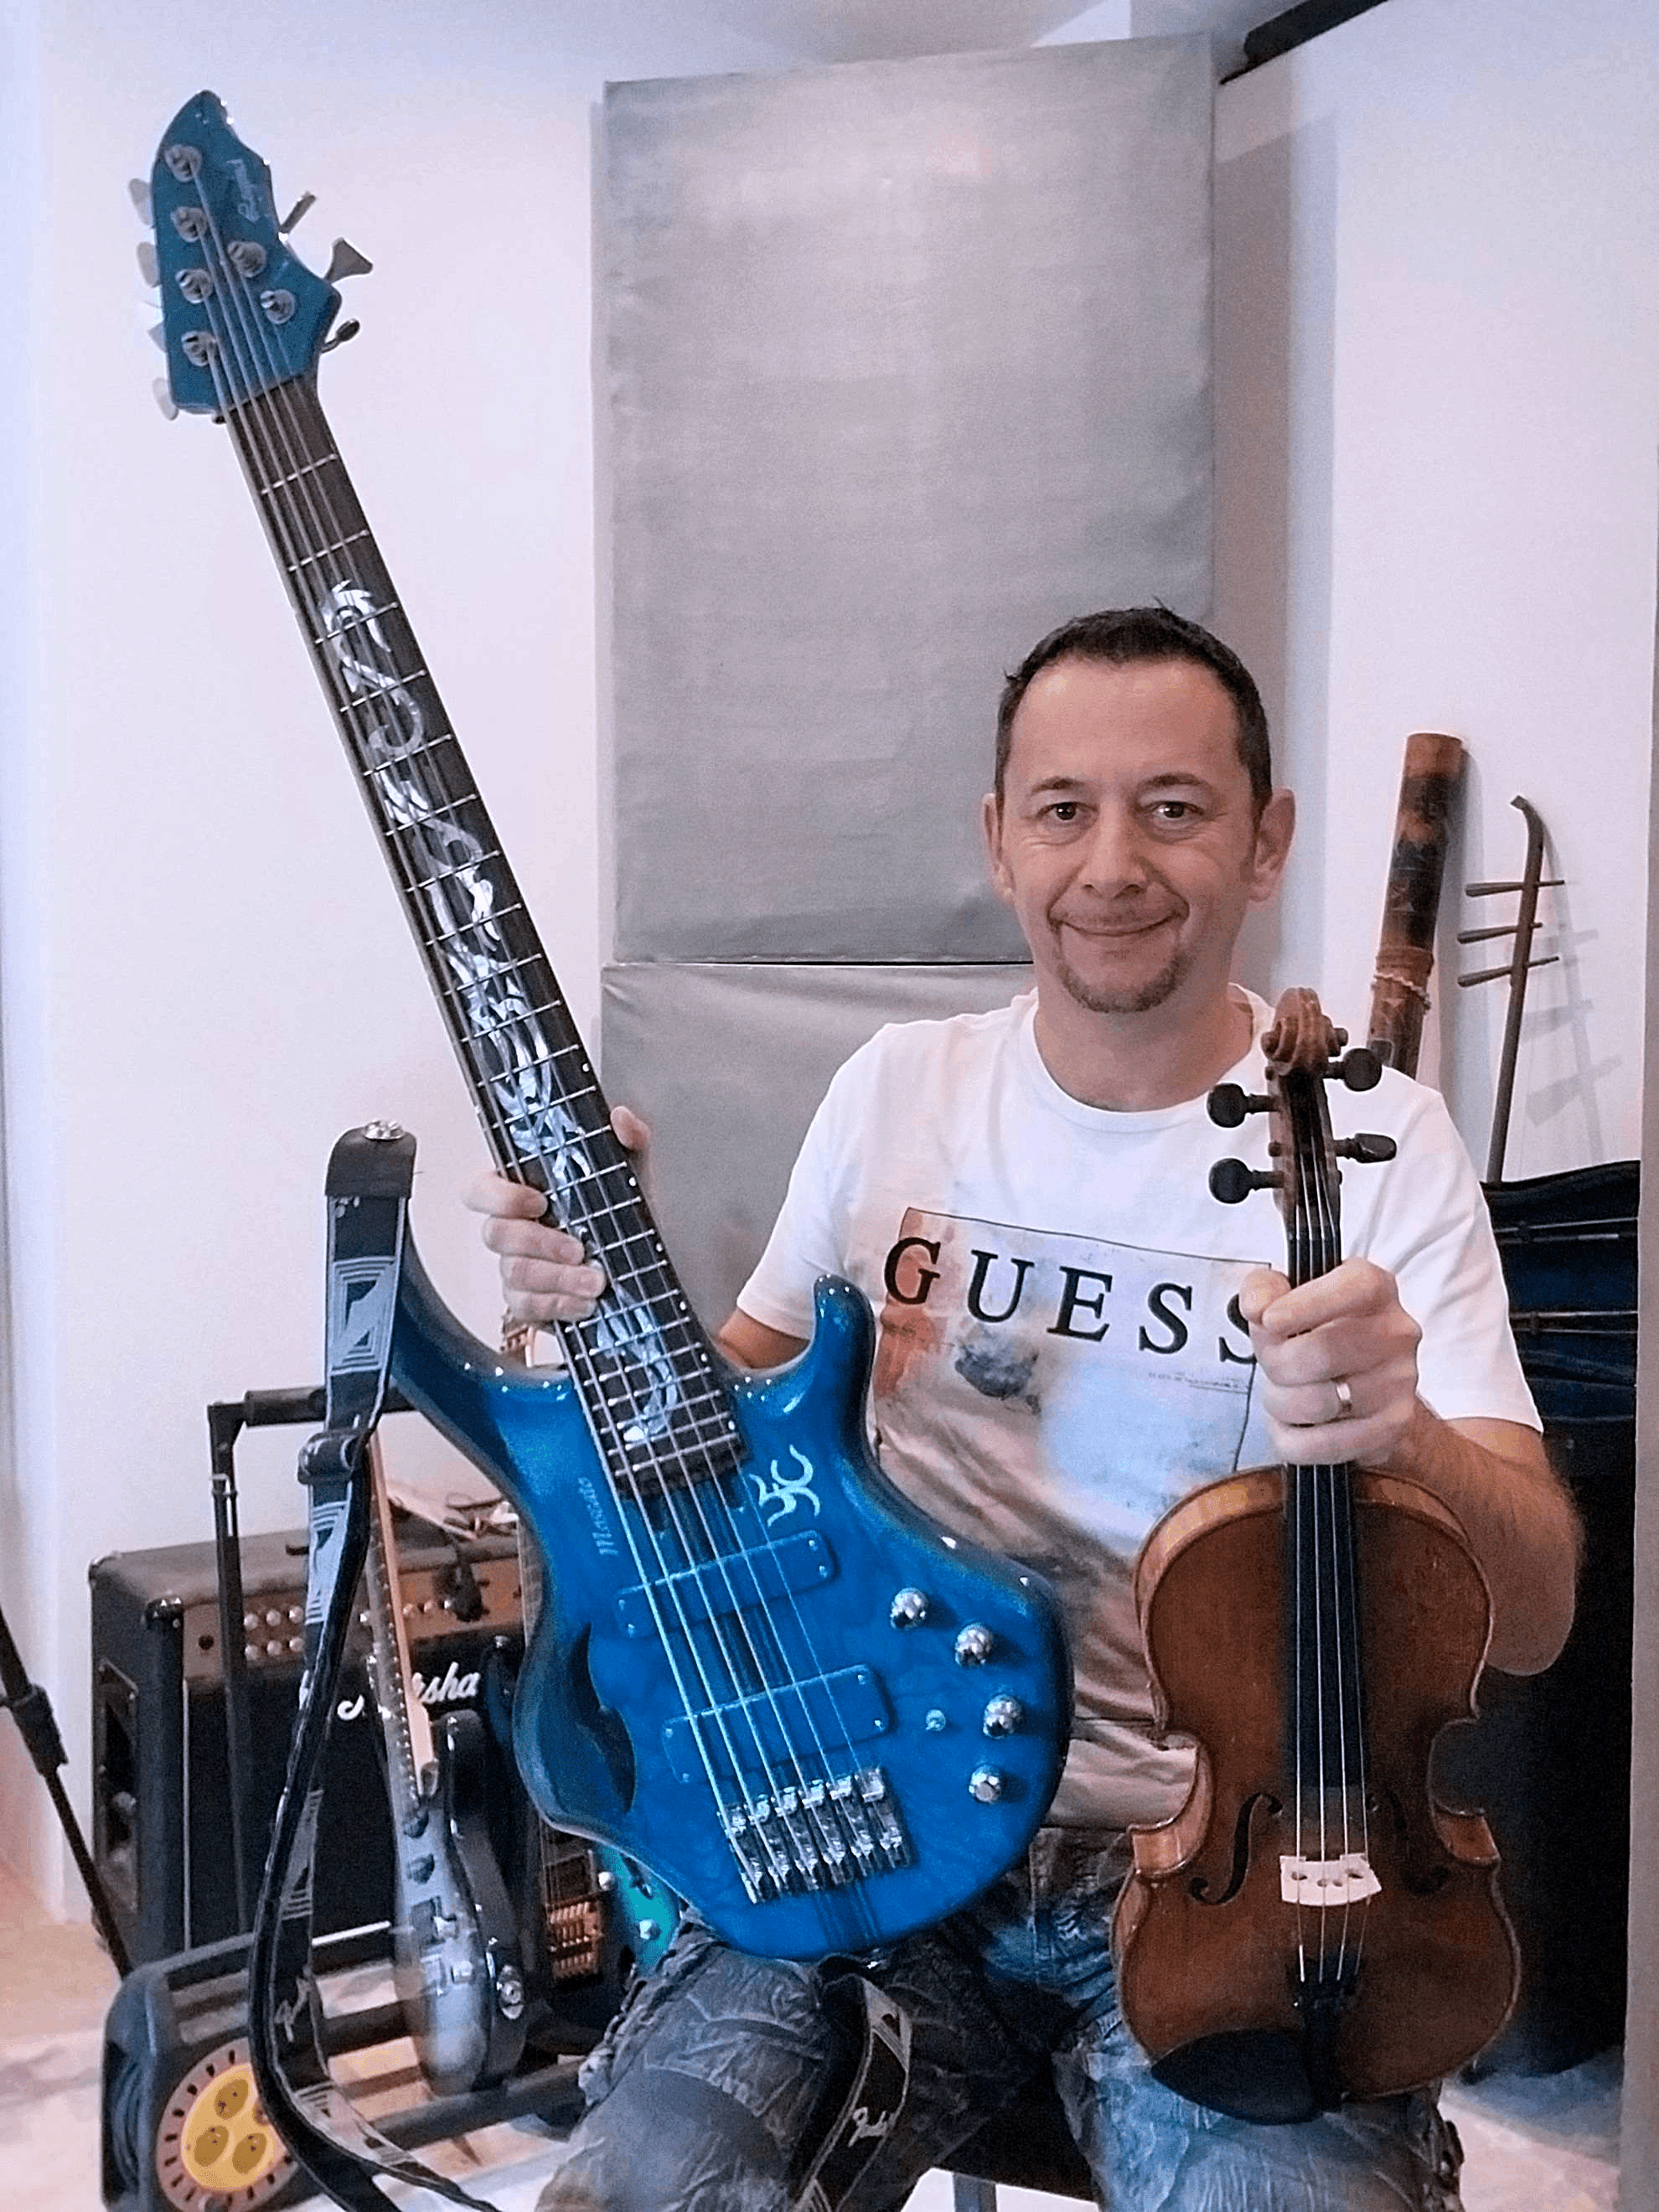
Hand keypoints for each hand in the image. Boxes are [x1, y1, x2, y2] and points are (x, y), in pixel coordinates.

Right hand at [464, 1106, 649, 1328]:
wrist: (643, 1267)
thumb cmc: (623, 1216)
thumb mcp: (631, 1174)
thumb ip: (629, 1140)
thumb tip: (620, 1118)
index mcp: (523, 1191)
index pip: (479, 1189)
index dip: (499, 1197)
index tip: (539, 1200)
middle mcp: (513, 1229)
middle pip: (495, 1234)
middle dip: (540, 1243)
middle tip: (579, 1249)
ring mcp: (516, 1267)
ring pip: (515, 1273)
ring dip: (558, 1278)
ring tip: (595, 1280)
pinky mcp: (528, 1303)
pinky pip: (527, 1307)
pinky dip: (560, 1305)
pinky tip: (586, 1302)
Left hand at [1238, 1258, 1421, 1466]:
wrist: (1358, 1380)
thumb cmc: (1317, 1331)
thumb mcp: (1286, 1296)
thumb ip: (1263, 1290)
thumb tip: (1257, 1308)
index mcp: (1374, 1288)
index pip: (1351, 1289)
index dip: (1305, 1306)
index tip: (1269, 1320)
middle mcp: (1396, 1332)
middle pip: (1319, 1353)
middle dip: (1275, 1363)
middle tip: (1272, 1363)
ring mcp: (1400, 1382)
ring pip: (1315, 1403)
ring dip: (1281, 1403)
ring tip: (1287, 1392)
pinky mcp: (1391, 1427)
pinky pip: (1320, 1445)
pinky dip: (1292, 1439)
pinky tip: (1299, 1423)